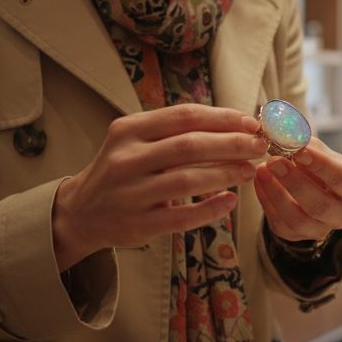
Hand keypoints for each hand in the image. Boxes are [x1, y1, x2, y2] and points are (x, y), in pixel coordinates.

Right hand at [52, 104, 267, 270]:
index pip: (184, 116)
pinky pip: (183, 217)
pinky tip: (231, 201)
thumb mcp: (136, 141)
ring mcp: (131, 193)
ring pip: (189, 180)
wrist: (81, 212)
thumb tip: (236, 124)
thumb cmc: (123, 171)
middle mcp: (126, 159)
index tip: (252, 123)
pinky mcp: (139, 224)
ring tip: (251, 171)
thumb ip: (176, 131)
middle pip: (191, 146)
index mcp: (129, 130)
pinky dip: (211, 209)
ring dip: (227, 174)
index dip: (223, 118)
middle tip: (260, 147)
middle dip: (233, 145)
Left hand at [254, 137, 341, 241]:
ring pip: (299, 220)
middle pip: (320, 205)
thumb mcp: (317, 150)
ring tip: (261, 170)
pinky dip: (267, 202)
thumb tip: (283, 132)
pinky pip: (281, 224)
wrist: (312, 187)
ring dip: (277, 195)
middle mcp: (341, 213)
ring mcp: (320, 228)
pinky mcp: (297, 236)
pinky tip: (259, 181)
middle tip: (274, 161)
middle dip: (295, 182)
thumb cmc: (318, 165)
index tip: (300, 151)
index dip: (321, 166)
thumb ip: (303, 142)